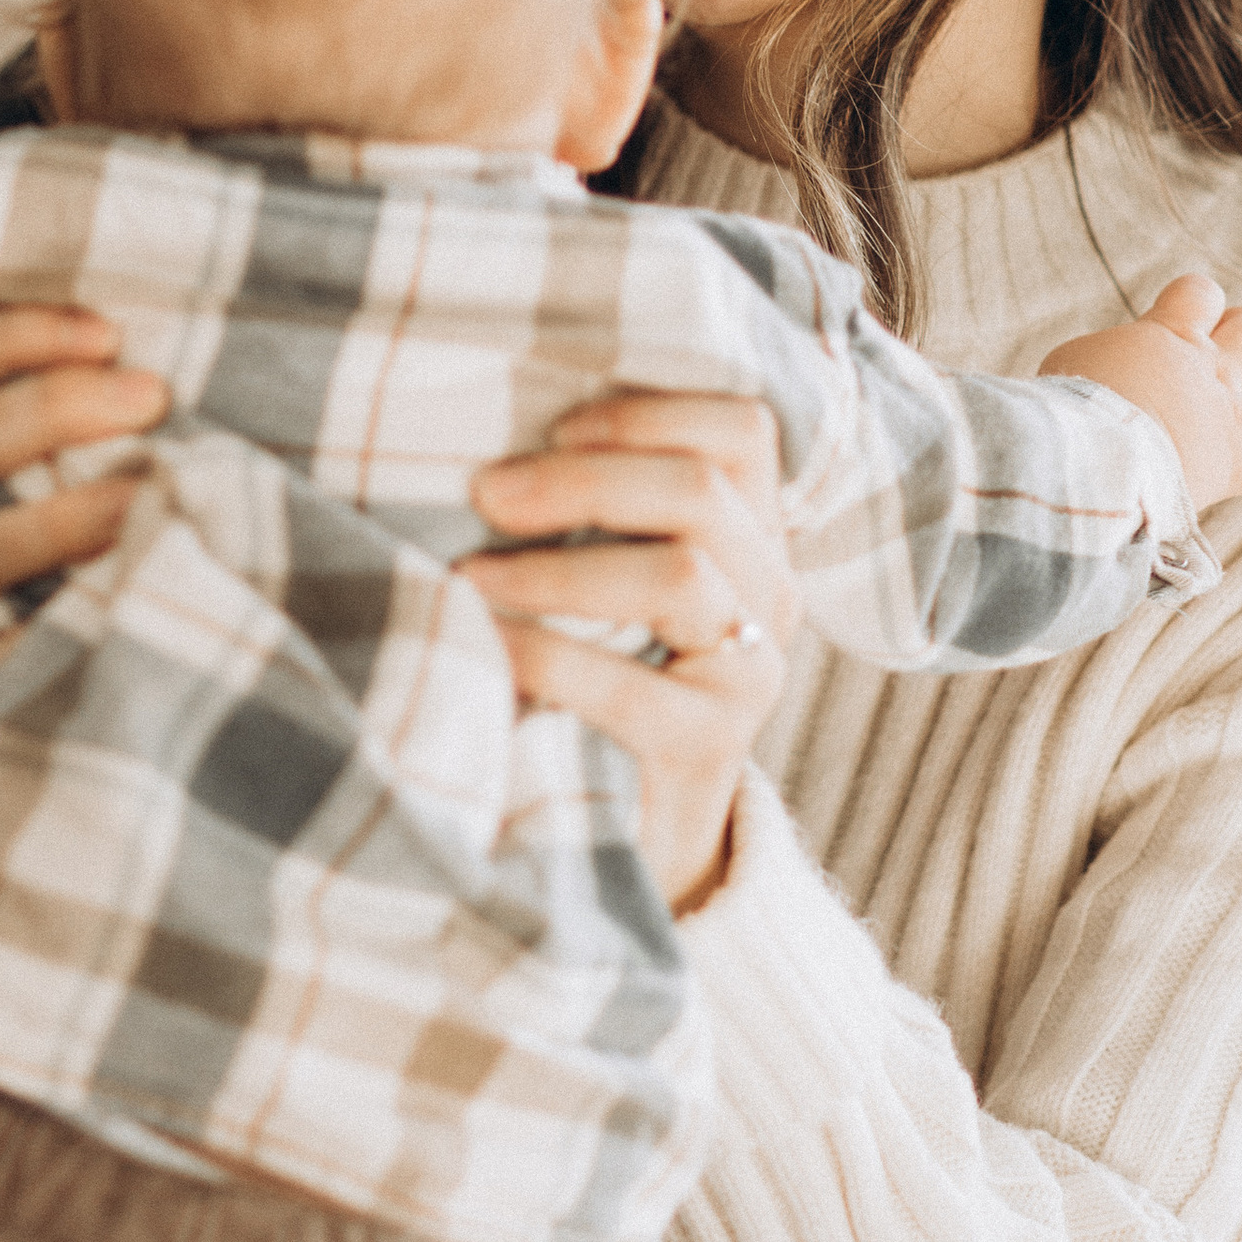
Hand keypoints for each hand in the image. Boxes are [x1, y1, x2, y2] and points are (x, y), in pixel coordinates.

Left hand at [462, 391, 794, 912]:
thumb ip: (595, 511)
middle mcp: (770, 595)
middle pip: (701, 487)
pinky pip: (629, 687)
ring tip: (471, 577)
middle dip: (581, 478)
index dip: (645, 411)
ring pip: (679, 574)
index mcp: (752, 537)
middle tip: (485, 493)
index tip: (553, 426)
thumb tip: (489, 435)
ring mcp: (751, 674)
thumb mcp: (607, 582)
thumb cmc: (593, 679)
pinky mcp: (710, 749)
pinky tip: (488, 649)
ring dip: (557, 568)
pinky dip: (544, 656)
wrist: (629, 830)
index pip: (741, 428)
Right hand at [1042, 274, 1241, 510]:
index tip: (1177, 314)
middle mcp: (1213, 370)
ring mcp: (1231, 419)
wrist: (1096, 461)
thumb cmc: (1071, 407)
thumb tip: (1110, 367)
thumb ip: (1108, 357)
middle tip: (1220, 349)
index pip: (1200, 292)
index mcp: (1172, 333)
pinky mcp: (1237, 468)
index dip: (1194, 299)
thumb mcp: (1074, 359)